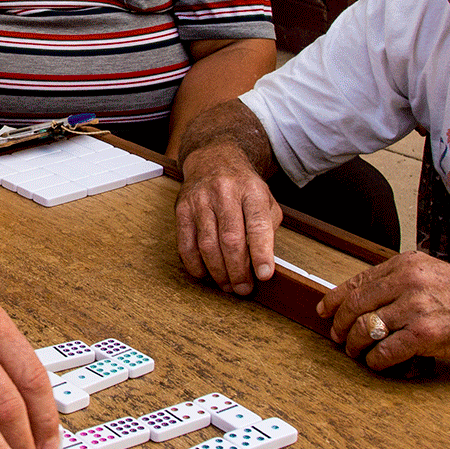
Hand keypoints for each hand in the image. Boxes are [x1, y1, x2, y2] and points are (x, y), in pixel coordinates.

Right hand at [175, 141, 279, 294]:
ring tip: (227, 285)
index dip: (261, 253)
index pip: (258, 225)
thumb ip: (267, 227)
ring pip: (207, 244)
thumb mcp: (265, 199)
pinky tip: (204, 274)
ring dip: (218, 271)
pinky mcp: (181, 208)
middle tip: (243, 288)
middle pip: (230, 239)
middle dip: (238, 270)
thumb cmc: (242, 186)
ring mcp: (200, 200)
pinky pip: (185, 243)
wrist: (213, 160)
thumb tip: (262, 261)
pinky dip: (194, 264)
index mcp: (251, 190)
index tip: (264, 275)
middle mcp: (224, 192)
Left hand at [317, 253, 449, 368]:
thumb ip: (399, 282)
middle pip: (355, 306)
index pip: (358, 282)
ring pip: (365, 330)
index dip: (335, 299)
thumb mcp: (432, 274)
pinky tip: (378, 363)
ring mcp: (417, 308)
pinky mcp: (426, 335)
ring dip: (355, 346)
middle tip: (339, 338)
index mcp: (407, 265)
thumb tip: (363, 299)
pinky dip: (376, 361)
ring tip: (357, 352)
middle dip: (340, 326)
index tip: (325, 311)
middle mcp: (409, 282)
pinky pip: (385, 352)